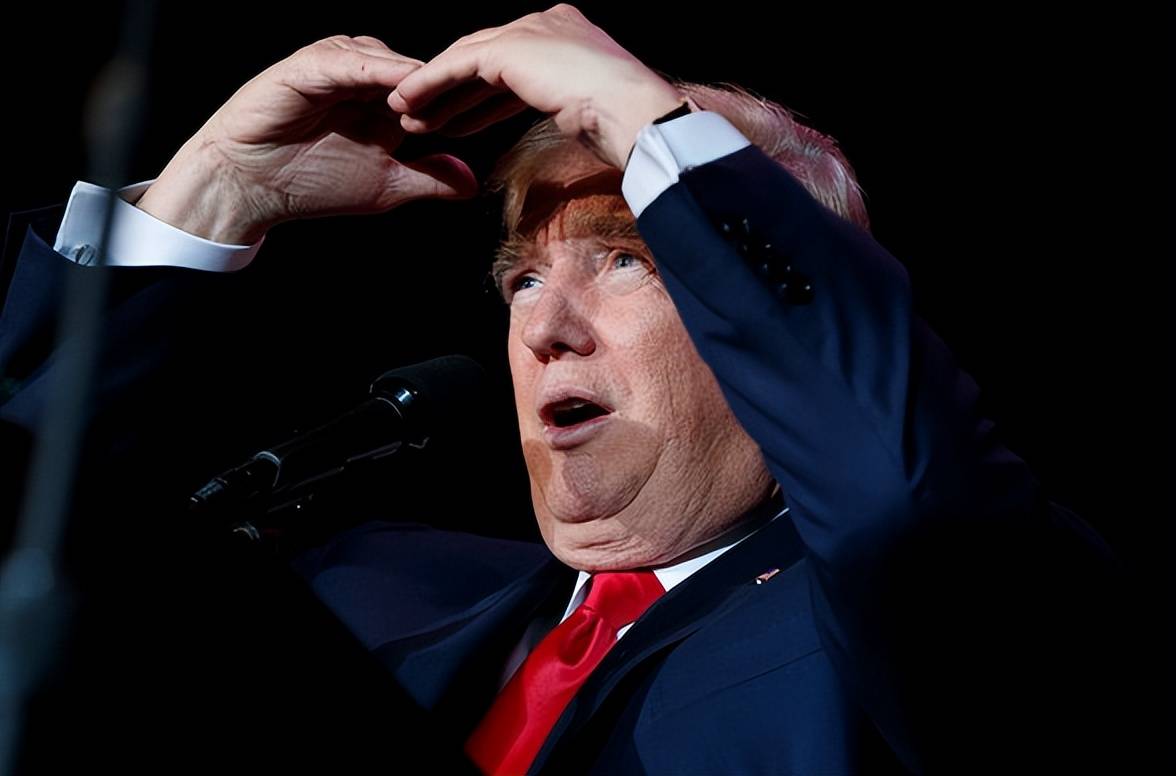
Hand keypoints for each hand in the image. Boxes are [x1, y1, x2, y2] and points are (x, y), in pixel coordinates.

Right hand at [137, 35, 478, 243]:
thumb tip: (472, 183)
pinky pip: (348, 59)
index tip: (505, 105)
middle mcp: (365, 76)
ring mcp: (337, 65)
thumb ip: (428, 179)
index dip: (466, 96)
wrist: (252, 186)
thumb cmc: (312, 183)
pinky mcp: (310, 64)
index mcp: (384, 100)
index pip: (435, 88)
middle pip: (417, 66)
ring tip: (447, 90)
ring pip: (387, 58)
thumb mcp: (386, 186)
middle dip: (449, 78)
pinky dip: (376, 69)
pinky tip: (401, 84)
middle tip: (488, 87)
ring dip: (417, 75)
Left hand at [387, 4, 685, 169]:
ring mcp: (531, 31)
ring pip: (466, 60)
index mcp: (570, 38)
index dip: (480, 95)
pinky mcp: (512, 48)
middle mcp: (548, 25)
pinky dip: (430, 82)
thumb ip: (566, 103)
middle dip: (451, 92)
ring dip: (433, 90)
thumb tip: (566, 117)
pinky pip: (458, 65)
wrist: (637, 116)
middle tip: (422, 117)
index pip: (512, 65)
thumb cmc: (627, 127)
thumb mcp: (589, 109)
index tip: (459, 119)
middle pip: (485, 60)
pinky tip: (409, 102)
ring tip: (408, 117)